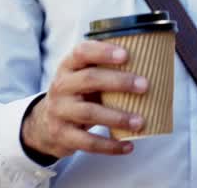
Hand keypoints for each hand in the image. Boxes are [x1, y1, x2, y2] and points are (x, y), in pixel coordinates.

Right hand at [21, 40, 148, 158]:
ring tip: (140, 122)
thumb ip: (106, 70)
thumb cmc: (77, 94)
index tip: (126, 55)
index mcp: (69, 66)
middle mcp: (61, 86)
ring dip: (117, 117)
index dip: (103, 51)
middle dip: (119, 82)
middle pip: (89, 79)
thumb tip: (152, 64)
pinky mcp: (63, 135)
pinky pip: (88, 142)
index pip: (82, 52)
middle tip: (145, 86)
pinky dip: (110, 146)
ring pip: (90, 113)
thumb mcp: (83, 77)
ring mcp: (60, 111)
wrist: (44, 123)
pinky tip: (128, 146)